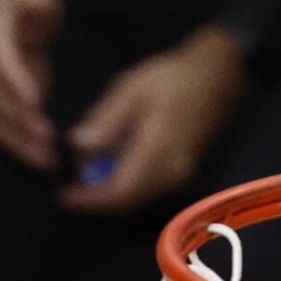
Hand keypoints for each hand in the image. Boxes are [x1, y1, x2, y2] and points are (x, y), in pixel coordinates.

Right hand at [0, 0, 60, 172]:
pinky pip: (0, 129)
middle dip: (20, 120)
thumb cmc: (23, 6)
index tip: (34, 101)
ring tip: (46, 160)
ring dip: (18, 143)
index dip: (14, 81)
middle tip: (47, 137)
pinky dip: (19, 147)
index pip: (0, 59)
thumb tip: (36, 7)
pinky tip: (42, 159)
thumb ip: (37, 2)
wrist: (1, 16)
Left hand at [61, 25, 241, 209]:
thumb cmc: (172, 78)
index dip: (89, 200)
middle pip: (127, 204)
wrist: (216, 75)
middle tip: (71, 189)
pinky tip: (112, 171)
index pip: (118, 193)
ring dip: (110, 196)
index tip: (64, 195)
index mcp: (157, 152)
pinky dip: (126, 188)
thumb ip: (105, 122)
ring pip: (138, 201)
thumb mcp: (131, 90)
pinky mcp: (182, 174)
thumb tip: (78, 147)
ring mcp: (179, 176)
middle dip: (96, 201)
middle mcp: (170, 172)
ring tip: (87, 179)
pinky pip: (149, 191)